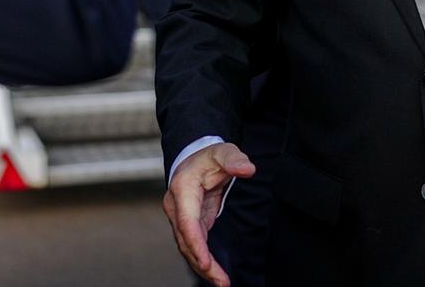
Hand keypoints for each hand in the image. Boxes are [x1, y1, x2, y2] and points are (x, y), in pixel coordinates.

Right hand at [164, 142, 255, 286]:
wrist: (193, 158)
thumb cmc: (208, 157)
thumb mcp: (223, 151)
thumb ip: (234, 159)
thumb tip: (248, 169)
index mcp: (183, 189)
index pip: (187, 222)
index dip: (196, 244)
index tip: (206, 262)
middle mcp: (176, 206)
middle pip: (186, 241)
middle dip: (202, 263)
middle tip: (222, 282)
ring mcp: (180, 217)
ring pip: (188, 247)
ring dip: (203, 267)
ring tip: (222, 283)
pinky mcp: (189, 225)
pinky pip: (194, 246)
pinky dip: (203, 261)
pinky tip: (215, 274)